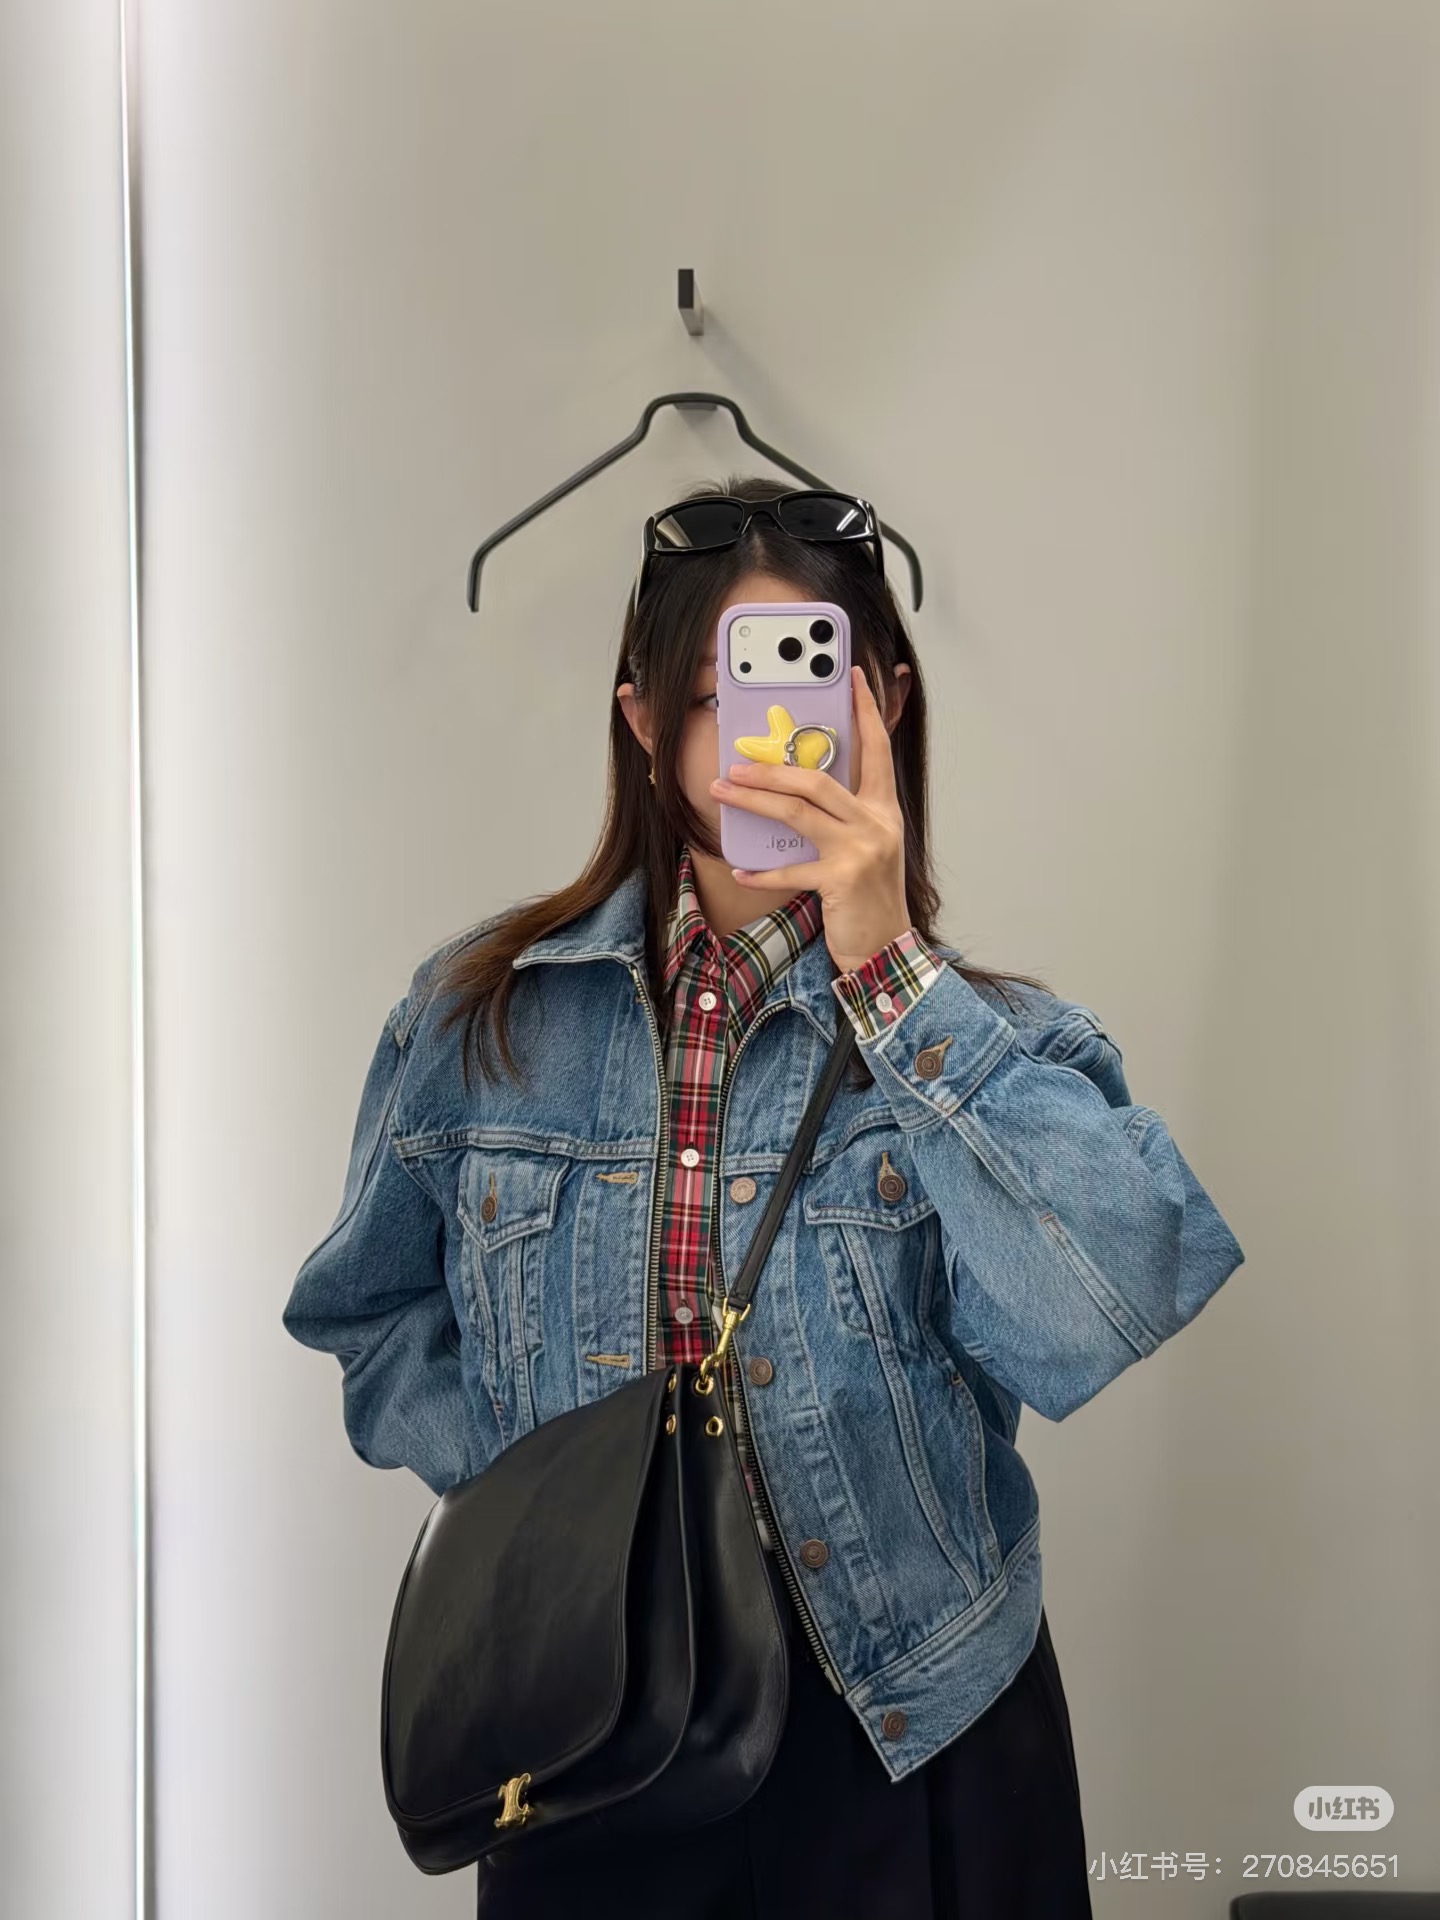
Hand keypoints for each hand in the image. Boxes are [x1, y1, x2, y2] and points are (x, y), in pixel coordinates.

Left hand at [709, 665, 911, 975]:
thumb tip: (795, 787)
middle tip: (736, 761)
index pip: (876, 748)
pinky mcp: (842, 881)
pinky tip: (739, 869)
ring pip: (798, 812)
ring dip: (755, 800)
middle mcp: (877, 823)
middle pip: (818, 778)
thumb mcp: (864, 847)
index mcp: (883, 809)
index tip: (852, 676)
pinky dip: (762, 871)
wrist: (885, 949)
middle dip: (772, 766)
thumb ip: (842, 816)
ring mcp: (861, 851)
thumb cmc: (868, 897)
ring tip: (723, 792)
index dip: (865, 709)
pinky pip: (791, 869)